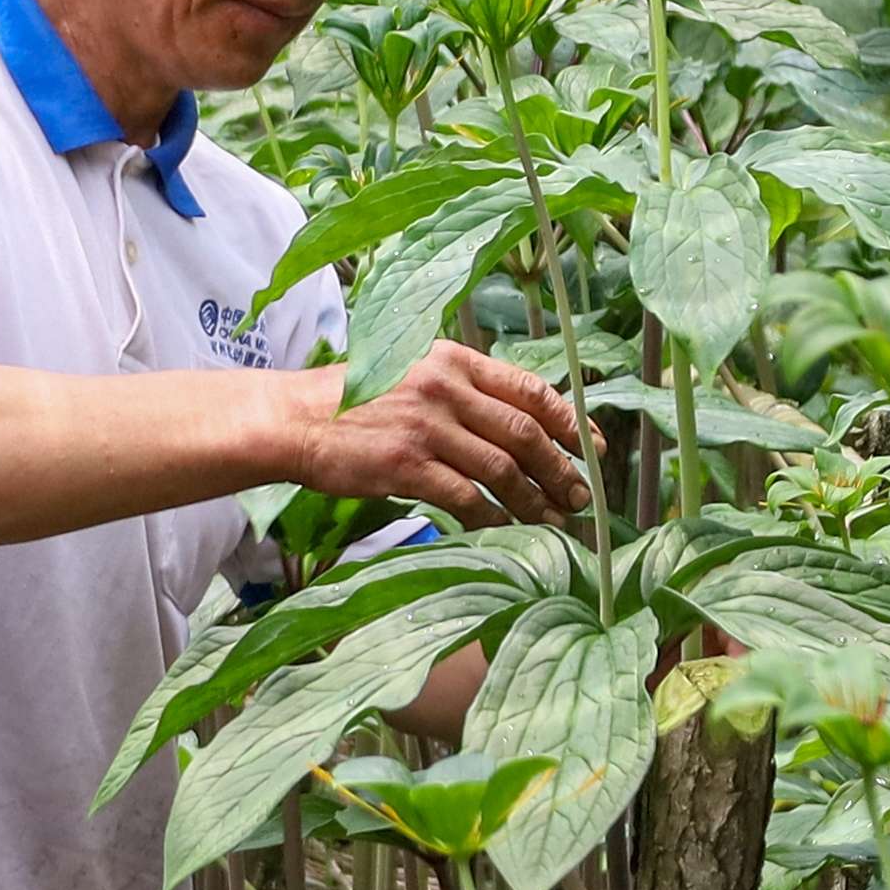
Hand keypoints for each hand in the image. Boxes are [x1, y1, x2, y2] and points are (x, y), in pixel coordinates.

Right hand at [289, 344, 588, 529]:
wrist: (297, 419)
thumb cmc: (358, 401)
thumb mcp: (416, 374)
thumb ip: (466, 391)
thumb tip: (523, 424)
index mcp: (455, 361)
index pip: (530, 389)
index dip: (570, 421)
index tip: (592, 447)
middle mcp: (445, 388)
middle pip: (525, 432)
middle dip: (561, 468)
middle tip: (580, 495)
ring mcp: (426, 427)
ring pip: (502, 468)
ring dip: (534, 499)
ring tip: (552, 519)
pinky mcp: (406, 464)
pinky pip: (465, 496)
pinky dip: (491, 515)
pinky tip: (502, 527)